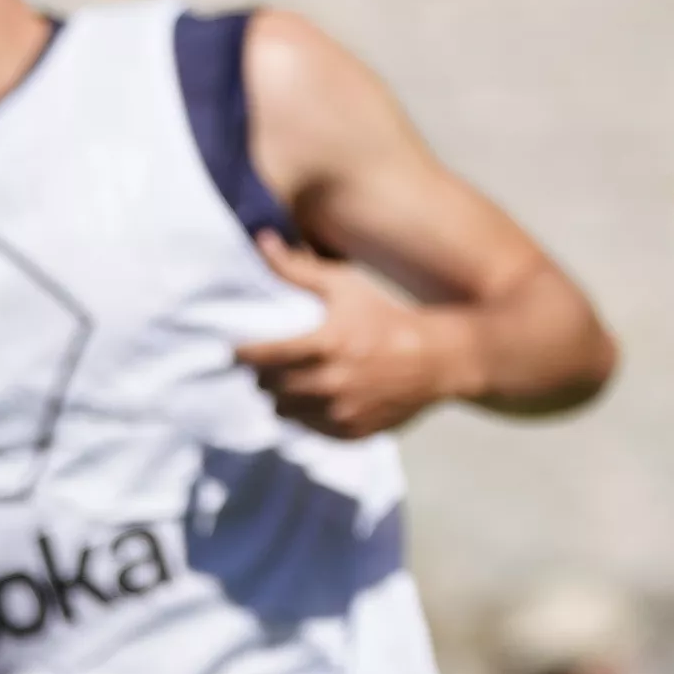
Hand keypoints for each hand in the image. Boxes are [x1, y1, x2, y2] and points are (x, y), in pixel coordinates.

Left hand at [232, 227, 460, 439]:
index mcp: (325, 345)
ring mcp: (341, 411)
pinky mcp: (351, 431)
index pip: (262, 357)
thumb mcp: (345, 286)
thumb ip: (298, 269)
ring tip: (289, 383)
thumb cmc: (387, 316)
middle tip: (265, 365)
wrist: (436, 359)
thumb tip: (262, 241)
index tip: (237, 350)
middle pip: (269, 388)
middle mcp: (330, 383)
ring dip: (281, 398)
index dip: (243, 354)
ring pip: (285, 413)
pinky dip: (306, 416)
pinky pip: (310, 430)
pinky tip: (314, 399)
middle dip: (262, 375)